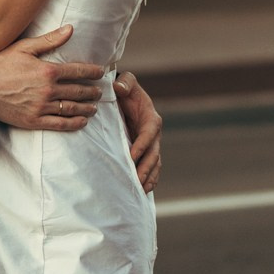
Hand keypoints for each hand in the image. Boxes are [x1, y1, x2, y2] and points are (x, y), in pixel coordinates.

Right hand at [0, 22, 104, 132]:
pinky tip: (82, 122)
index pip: (77, 71)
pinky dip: (74, 124)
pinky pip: (59, 124)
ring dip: (86, 108)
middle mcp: (48, 90)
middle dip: (92, 91)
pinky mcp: (34, 121)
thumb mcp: (25, 48)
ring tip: (94, 107)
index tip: (101, 72)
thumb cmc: (1, 65)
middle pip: (77, 91)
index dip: (92, 72)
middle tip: (100, 91)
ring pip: (71, 109)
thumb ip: (50, 40)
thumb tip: (70, 29)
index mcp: (47, 71)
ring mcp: (42, 107)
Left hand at [117, 69, 162, 192]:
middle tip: (137, 180)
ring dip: (149, 177)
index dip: (142, 146)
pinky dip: (150, 179)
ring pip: (154, 164)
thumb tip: (119, 87)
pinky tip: (143, 191)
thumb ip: (125, 82)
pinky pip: (152, 168)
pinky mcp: (146, 152)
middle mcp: (155, 134)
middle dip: (146, 167)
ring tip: (141, 190)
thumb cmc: (126, 89)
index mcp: (151, 118)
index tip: (132, 157)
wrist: (127, 97)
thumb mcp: (127, 82)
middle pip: (153, 154)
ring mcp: (152, 145)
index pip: (148, 134)